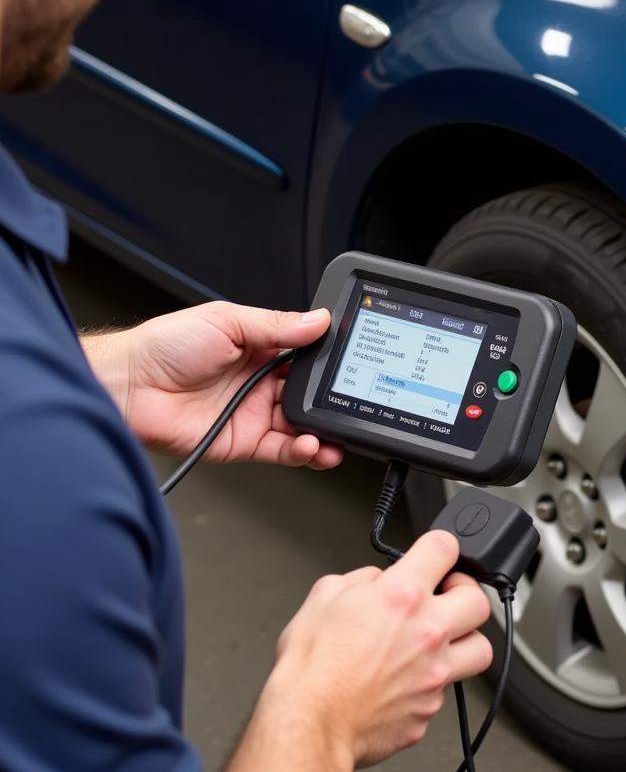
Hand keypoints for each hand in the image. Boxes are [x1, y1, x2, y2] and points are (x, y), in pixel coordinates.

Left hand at [83, 301, 342, 467]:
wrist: (128, 387)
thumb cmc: (164, 347)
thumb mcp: (227, 321)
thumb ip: (277, 325)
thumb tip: (318, 319)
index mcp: (261, 348)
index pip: (307, 357)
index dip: (330, 364)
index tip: (352, 368)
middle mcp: (261, 382)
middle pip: (310, 395)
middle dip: (333, 402)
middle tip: (352, 404)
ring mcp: (254, 414)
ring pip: (301, 426)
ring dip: (323, 432)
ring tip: (336, 434)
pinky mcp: (244, 443)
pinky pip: (282, 451)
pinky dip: (302, 452)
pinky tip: (311, 446)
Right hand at [272, 530, 492, 766]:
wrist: (308, 723)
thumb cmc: (311, 667)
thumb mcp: (324, 596)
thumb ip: (360, 579)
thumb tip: (376, 581)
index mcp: (402, 596)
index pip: (445, 548)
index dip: (439, 546)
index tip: (434, 554)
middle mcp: (428, 632)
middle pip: (478, 600)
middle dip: (463, 592)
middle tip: (445, 596)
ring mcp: (434, 674)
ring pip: (480, 649)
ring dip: (465, 639)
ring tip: (445, 639)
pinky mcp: (428, 710)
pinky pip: (445, 690)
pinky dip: (431, 682)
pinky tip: (409, 679)